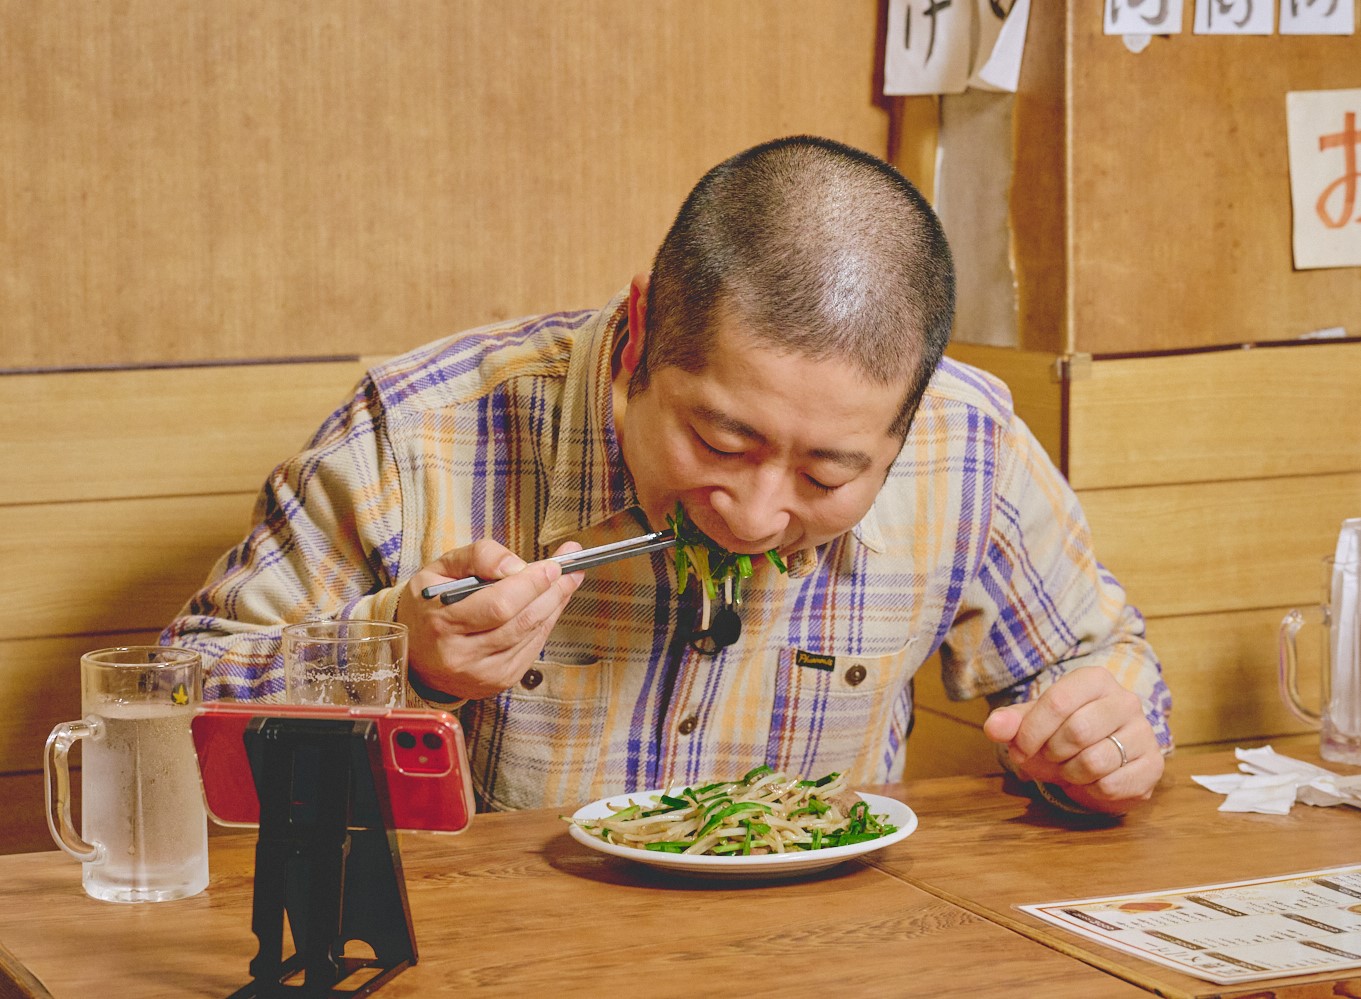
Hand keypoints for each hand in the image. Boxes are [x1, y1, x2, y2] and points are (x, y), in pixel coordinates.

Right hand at [395, 539, 583, 700]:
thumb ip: (478, 557)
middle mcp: (462, 654)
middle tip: (570, 569)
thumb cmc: (430, 605)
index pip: (499, 605)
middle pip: (521, 621)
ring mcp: (482, 673)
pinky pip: (532, 648)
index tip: (552, 565)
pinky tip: (550, 605)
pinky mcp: (498, 681)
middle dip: (551, 591)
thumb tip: (516, 565)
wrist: (415, 653)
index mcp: (442, 622)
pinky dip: (545, 624)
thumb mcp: (440, 570)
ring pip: (531, 634)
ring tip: (566, 581)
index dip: (531, 584)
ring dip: (554, 606)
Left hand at [982, 666, 1162, 814]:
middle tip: (1048, 758)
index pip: (1058, 702)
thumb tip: (994, 727)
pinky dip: (1091, 790)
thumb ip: (1011, 723)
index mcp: (1095, 680)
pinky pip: (1112, 785)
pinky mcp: (1153, 766)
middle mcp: (1125, 701)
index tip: (1019, 748)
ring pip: (1095, 761)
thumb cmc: (1063, 734)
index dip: (1031, 731)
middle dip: (1052, 753)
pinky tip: (1090, 780)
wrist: (1101, 759)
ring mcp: (1144, 733)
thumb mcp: (1034, 723)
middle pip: (1077, 732)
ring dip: (1071, 773)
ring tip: (1069, 768)